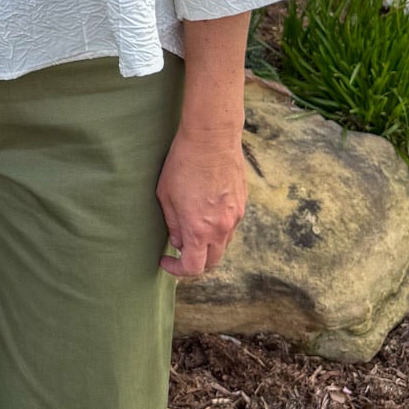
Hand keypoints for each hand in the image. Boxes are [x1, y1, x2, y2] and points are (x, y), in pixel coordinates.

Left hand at [156, 122, 246, 278]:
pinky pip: (231, 226)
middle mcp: (221, 228)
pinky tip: (205, 211)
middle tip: (180, 250)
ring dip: (208, 244)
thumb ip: (173, 224)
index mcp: (199, 230)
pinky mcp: (243, 204)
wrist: (212, 138)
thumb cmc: (182, 164)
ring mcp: (236, 217)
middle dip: (195, 261)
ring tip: (191, 227)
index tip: (166, 260)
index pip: (193, 267)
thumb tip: (179, 242)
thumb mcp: (166, 195)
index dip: (177, 270)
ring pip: (223, 244)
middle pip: (212, 262)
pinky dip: (218, 228)